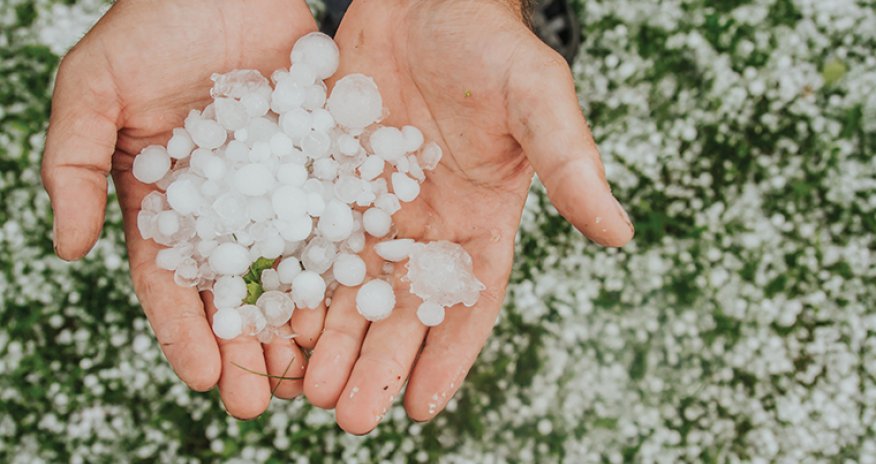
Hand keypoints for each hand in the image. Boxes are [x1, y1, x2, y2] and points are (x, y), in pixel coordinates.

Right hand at [41, 0, 317, 418]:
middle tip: (260, 403)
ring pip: (287, 269)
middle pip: (233, 290)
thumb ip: (73, 165)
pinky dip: (339, 267)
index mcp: (165, 200)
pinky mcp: (319, 166)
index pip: (171, 280)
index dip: (185, 331)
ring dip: (296, 324)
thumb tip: (70, 250)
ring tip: (309, 375)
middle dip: (244, 348)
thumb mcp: (94, 89)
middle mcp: (224, 205)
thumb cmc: (152, 23)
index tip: (204, 378)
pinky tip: (353, 307)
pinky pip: (332, 222)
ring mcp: (275, 189)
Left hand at [303, 0, 633, 432]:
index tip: (419, 408)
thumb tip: (620, 233)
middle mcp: (425, 225)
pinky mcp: (328, 181)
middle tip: (346, 417)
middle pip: (401, 309)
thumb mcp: (536, 99)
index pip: (468, 302)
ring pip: (348, 286)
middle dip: (375, 363)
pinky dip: (292, 282)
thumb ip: (571, 164)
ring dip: (328, 339)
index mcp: (480, 220)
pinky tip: (270, 319)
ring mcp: (373, 206)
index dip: (447, 356)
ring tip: (302, 387)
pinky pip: (307, 240)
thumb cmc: (489, 44)